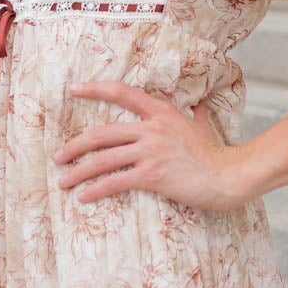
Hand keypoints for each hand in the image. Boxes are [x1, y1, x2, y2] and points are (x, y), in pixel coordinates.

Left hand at [53, 80, 252, 212]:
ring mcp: (150, 151)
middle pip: (101, 133)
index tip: (73, 89)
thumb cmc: (216, 154)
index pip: (123, 93)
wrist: (228, 175)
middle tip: (59, 156)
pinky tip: (83, 197)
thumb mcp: (204, 127)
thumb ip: (196, 115)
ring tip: (63, 181)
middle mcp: (151, 128)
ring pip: (102, 159)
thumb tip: (199, 106)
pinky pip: (114, 181)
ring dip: (78, 171)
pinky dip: (95, 190)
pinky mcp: (151, 175)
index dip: (95, 89)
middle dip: (75, 146)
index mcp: (161, 112)